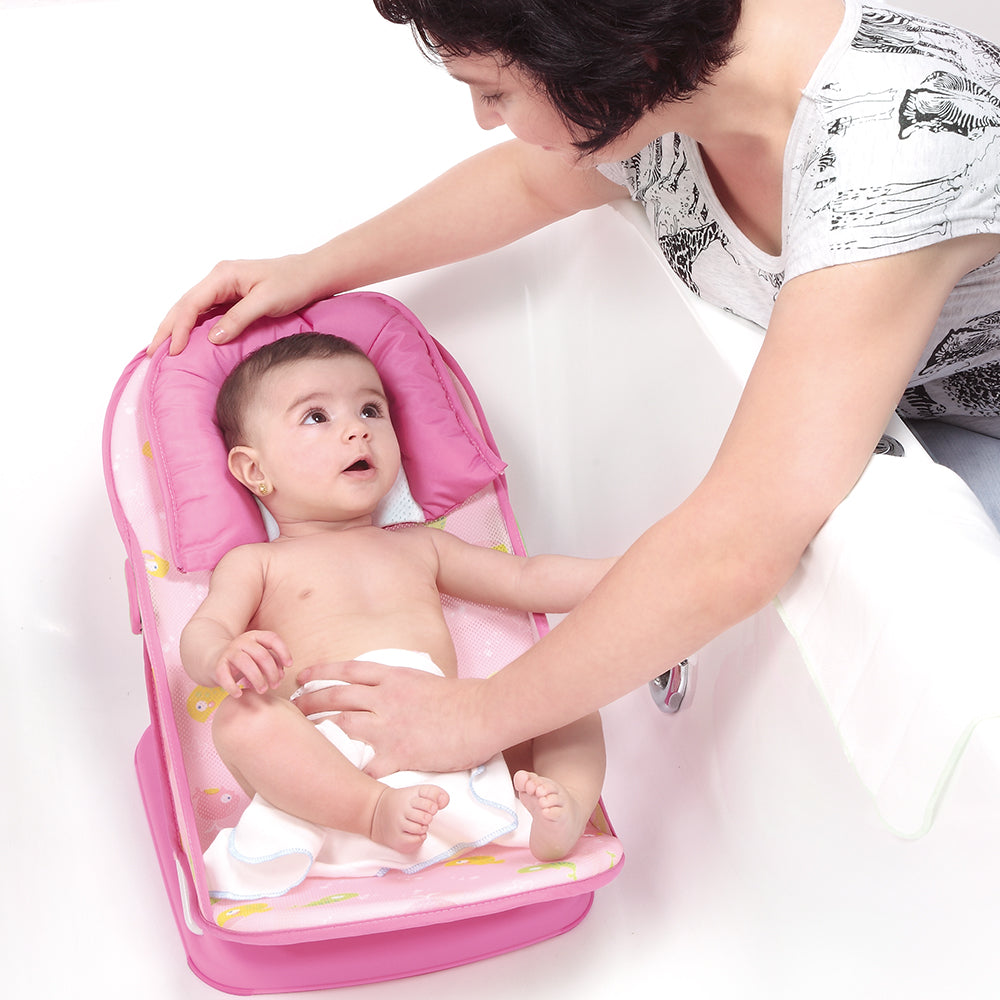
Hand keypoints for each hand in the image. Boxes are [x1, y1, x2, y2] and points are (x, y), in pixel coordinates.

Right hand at [148, 251, 332, 355]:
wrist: (311, 274)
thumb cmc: (293, 283)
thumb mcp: (267, 301)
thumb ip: (239, 318)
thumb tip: (212, 337)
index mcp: (223, 275)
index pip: (191, 303)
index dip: (178, 328)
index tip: (172, 350)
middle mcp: (218, 278)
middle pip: (184, 305)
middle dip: (167, 328)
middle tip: (153, 353)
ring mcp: (224, 286)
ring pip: (192, 308)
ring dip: (176, 327)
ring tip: (162, 349)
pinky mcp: (231, 296)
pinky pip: (206, 312)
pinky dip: (192, 326)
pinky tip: (185, 339)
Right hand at [214, 630, 290, 698]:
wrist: (213, 658)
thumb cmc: (242, 659)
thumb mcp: (259, 657)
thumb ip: (272, 662)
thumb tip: (281, 674)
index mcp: (255, 636)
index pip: (272, 639)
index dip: (283, 651)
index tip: (289, 665)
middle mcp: (242, 641)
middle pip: (262, 655)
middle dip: (272, 672)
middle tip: (275, 685)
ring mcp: (229, 652)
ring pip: (246, 663)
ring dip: (257, 679)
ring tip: (262, 690)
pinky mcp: (217, 665)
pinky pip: (225, 675)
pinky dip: (232, 687)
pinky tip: (239, 694)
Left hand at [293, 660, 493, 777]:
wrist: (483, 714)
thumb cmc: (461, 698)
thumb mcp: (423, 680)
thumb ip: (399, 685)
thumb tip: (385, 691)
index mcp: (393, 676)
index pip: (347, 670)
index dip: (320, 672)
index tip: (302, 677)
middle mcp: (384, 698)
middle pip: (336, 696)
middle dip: (309, 702)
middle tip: (293, 709)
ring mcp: (389, 726)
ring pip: (342, 724)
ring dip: (320, 730)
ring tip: (304, 740)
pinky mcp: (398, 753)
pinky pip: (366, 765)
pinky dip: (350, 771)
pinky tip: (337, 779)